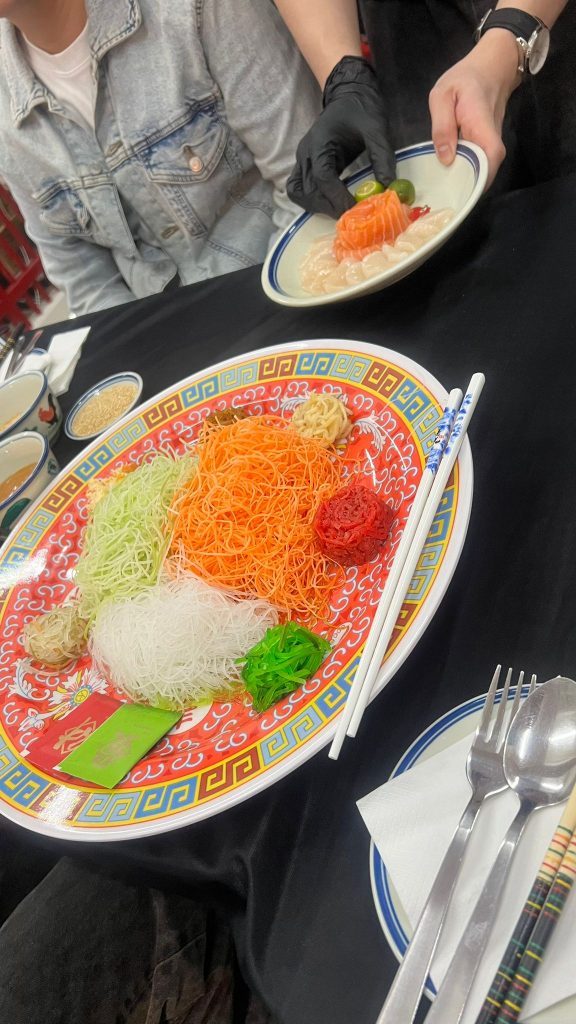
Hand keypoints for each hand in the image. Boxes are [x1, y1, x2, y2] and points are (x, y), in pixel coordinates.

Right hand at [287, 56, 395, 218]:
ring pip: (299, 194)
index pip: (323, 177)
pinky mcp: (306, 166)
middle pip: (308, 190)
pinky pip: (300, 190)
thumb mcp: (376, 128)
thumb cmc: (361, 107)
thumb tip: (389, 187)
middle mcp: (306, 153)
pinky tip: (331, 204)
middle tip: (351, 216)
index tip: (354, 210)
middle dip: (328, 207)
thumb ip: (382, 157)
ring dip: (317, 207)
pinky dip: (312, 201)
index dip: (337, 197)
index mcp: (320, 142)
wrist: (348, 93)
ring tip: (340, 211)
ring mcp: (303, 160)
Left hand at [429, 31, 520, 186]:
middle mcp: (491, 138)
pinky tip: (449, 181)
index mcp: (480, 123)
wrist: (490, 69)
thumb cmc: (464, 79)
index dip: (479, 178)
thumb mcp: (442, 94)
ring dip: (466, 185)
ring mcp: (491, 145)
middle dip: (467, 190)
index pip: (490, 156)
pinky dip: (466, 176)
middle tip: (444, 203)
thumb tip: (446, 159)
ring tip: (445, 197)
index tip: (460, 193)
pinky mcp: (486, 148)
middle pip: (487, 173)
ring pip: (483, 172)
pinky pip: (479, 167)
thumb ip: (442, 125)